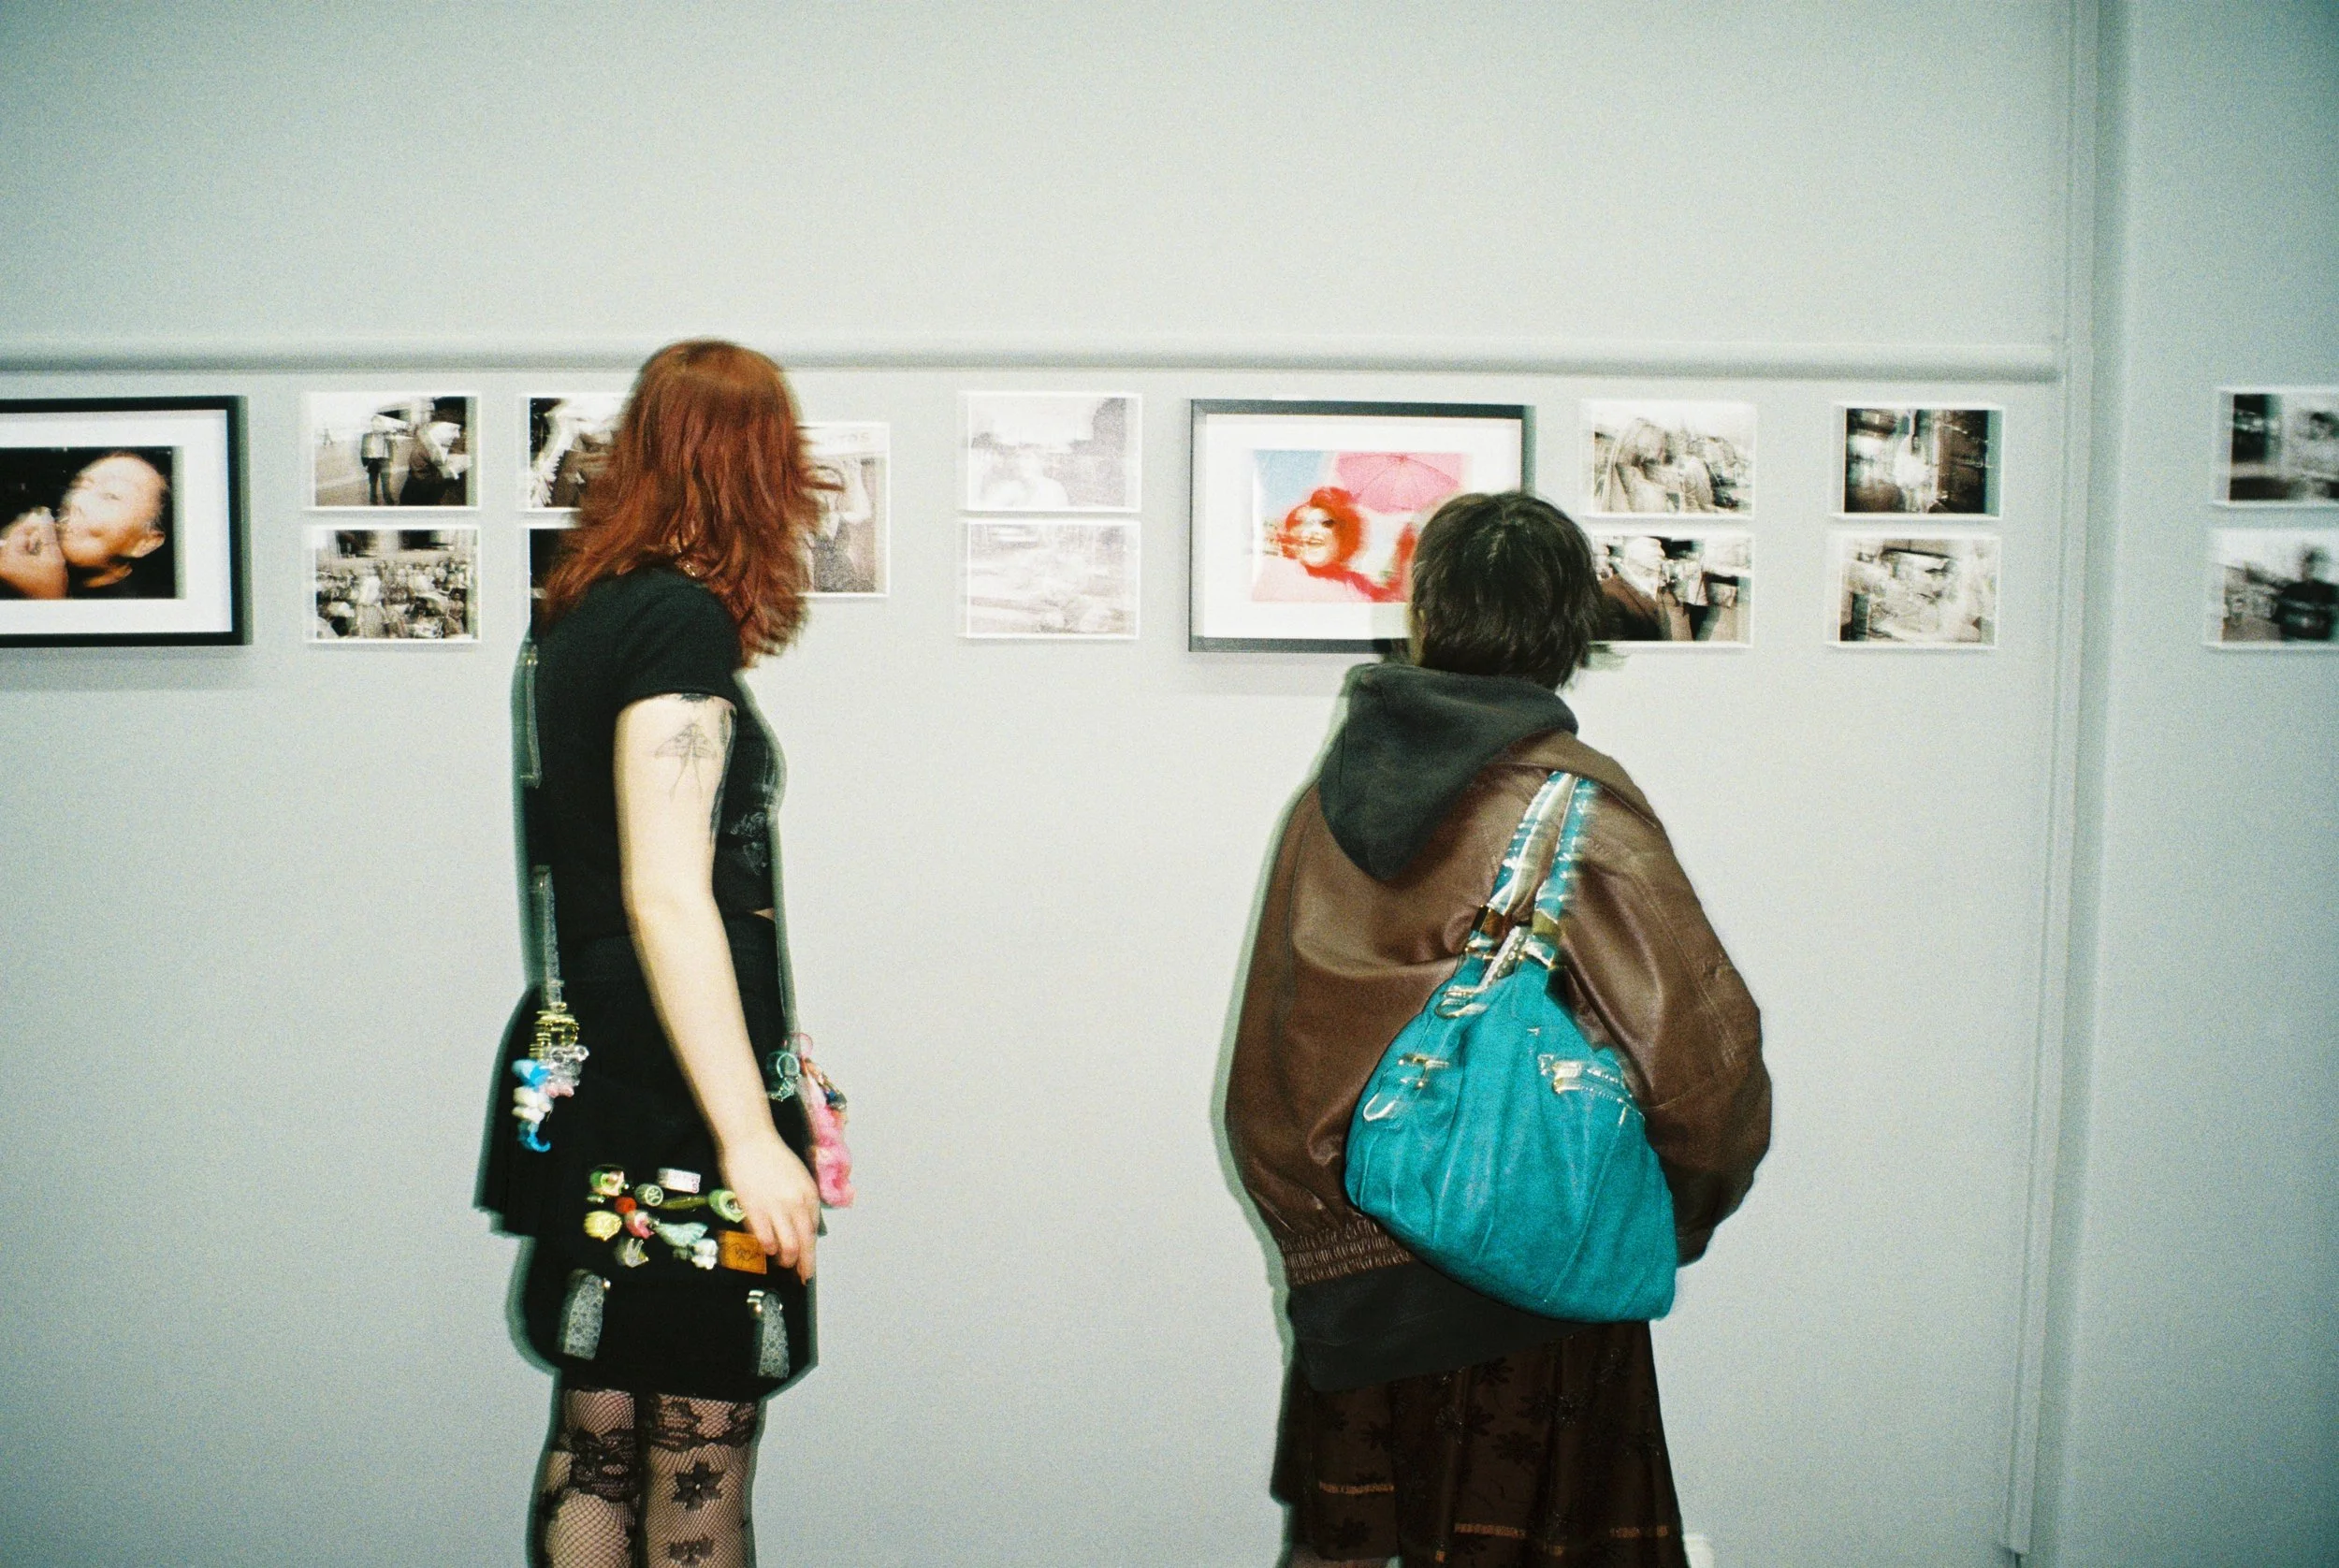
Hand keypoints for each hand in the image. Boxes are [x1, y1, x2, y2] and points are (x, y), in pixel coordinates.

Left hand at [0, 510, 65, 598]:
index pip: (19, 533)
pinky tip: (37, 551)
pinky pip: (13, 556)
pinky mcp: (6, 573)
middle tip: (44, 527)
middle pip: (14, 539)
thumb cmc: (51, 586)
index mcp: (10, 558)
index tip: (44, 518)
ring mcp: (3, 569)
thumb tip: (45, 516)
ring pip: (14, 547)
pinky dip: (24, 552)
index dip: (32, 524)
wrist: (47, 608)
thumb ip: (48, 535)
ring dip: (28, 542)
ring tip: (42, 540)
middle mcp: (2, 563)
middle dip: (30, 533)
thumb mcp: (53, 558)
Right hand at [720, 1132, 818, 1282]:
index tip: (808, 1261)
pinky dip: (768, 1247)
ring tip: (784, 1263)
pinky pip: (765, 1237)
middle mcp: (797, 1203)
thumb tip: (801, 1223)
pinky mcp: (755, 1209)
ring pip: (788, 1244)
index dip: (811, 1249)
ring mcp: (777, 1207)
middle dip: (805, 1263)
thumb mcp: (798, 1176)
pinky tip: (768, 1249)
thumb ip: (801, 1200)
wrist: (750, 1140)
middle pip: (805, 1242)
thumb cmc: (772, 1156)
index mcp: (809, 1194)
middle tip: (802, 1275)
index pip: (813, 1230)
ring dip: (787, 1258)